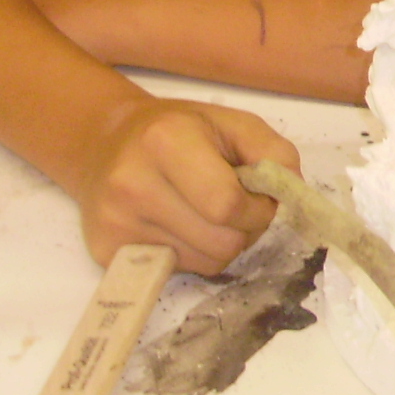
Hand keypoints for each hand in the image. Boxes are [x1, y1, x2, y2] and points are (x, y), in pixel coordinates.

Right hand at [73, 93, 299, 275]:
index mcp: (166, 141)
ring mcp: (116, 222)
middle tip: (237, 207)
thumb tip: (289, 193)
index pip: (228, 204)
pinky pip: (180, 271)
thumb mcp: (233, 123)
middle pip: (222, 242)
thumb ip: (274, 153)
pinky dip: (194, 255)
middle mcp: (133, 184)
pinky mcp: (107, 252)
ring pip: (206, 263)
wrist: (105, 144)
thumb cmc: (180, 131)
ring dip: (223, 244)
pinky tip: (182, 227)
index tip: (259, 196)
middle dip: (246, 229)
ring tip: (209, 214)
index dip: (258, 208)